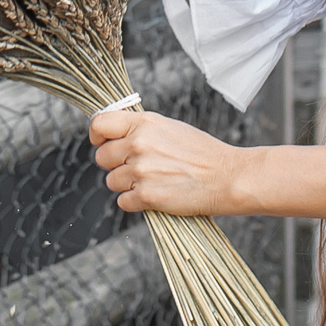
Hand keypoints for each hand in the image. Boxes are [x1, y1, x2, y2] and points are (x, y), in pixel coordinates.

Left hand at [90, 105, 254, 216]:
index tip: (103, 143)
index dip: (97, 136)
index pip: (99, 124)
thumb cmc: (202, 153)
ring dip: (127, 185)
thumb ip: (140, 129)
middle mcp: (138, 144)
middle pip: (102, 157)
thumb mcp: (169, 128)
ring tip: (152, 181)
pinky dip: (136, 202)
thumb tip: (113, 134)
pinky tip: (155, 194)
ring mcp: (141, 170)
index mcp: (143, 123)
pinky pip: (123, 202)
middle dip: (115, 164)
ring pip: (111, 181)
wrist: (228, 177)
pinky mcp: (147, 195)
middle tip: (137, 167)